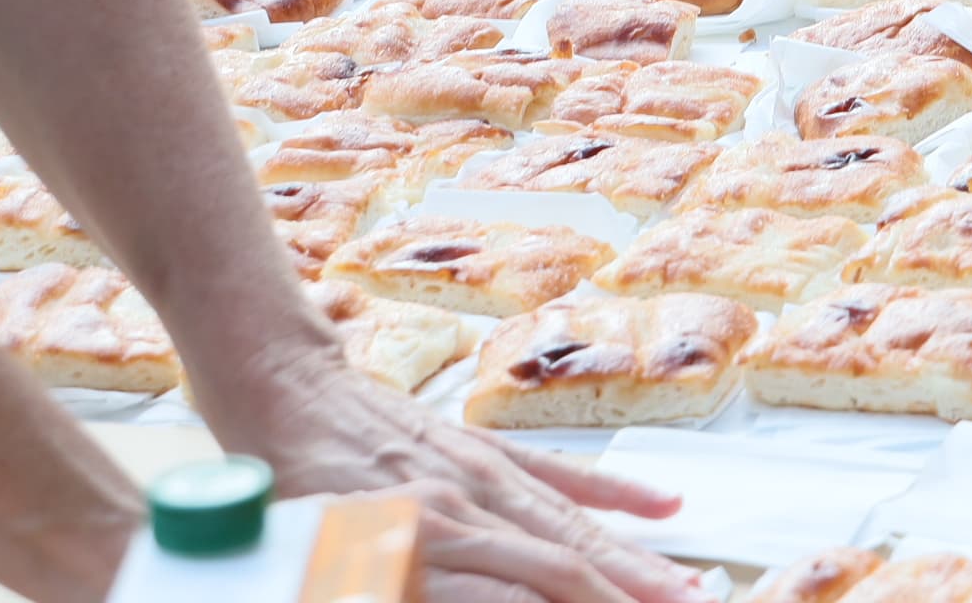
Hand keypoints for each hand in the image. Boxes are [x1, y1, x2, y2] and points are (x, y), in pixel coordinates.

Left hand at [228, 360, 700, 602]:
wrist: (280, 389)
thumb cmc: (284, 481)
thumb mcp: (318, 552)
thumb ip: (386, 580)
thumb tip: (464, 593)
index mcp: (423, 538)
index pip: (526, 596)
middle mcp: (466, 504)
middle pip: (565, 565)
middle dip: (627, 599)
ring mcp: (482, 470)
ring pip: (574, 525)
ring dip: (636, 563)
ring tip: (691, 589)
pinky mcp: (484, 446)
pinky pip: (561, 473)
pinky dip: (616, 492)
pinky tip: (664, 508)